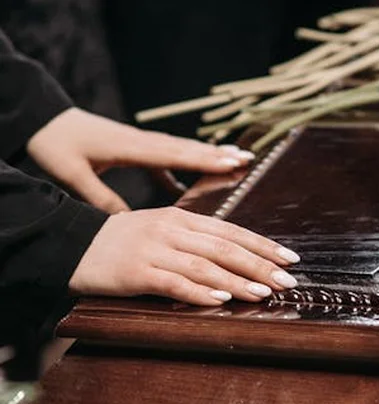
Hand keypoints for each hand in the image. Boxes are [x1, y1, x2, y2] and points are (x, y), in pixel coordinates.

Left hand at [26, 108, 254, 213]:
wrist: (43, 120)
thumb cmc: (56, 146)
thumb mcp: (72, 174)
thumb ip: (101, 197)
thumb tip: (126, 222)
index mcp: (130, 148)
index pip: (174, 154)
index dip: (204, 160)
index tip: (231, 163)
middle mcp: (142, 142)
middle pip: (187, 149)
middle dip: (218, 155)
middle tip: (248, 159)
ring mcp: (142, 143)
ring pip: (183, 149)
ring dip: (210, 155)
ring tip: (238, 160)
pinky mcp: (137, 147)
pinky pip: (169, 156)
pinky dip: (186, 164)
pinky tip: (193, 179)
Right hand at [69, 207, 300, 305]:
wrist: (72, 244)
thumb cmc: (124, 242)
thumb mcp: (164, 231)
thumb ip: (198, 240)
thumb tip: (240, 257)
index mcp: (182, 218)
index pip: (232, 231)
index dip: (264, 245)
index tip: (291, 259)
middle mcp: (171, 231)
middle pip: (224, 248)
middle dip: (260, 265)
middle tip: (287, 281)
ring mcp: (153, 250)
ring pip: (204, 265)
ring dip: (237, 280)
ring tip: (263, 294)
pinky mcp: (135, 272)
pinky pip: (172, 282)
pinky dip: (198, 291)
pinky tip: (220, 299)